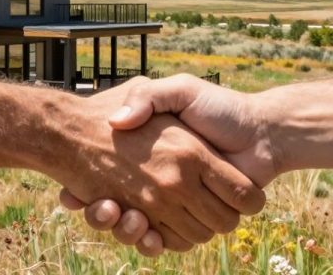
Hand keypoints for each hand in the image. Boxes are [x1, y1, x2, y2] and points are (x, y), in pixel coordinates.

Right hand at [60, 74, 277, 253]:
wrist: (261, 132)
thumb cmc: (221, 108)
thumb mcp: (180, 90)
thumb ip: (149, 96)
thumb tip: (117, 122)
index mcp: (151, 155)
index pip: (102, 176)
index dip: (83, 188)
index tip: (70, 191)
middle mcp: (159, 182)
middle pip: (114, 210)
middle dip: (102, 215)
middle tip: (97, 205)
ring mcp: (173, 203)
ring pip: (135, 230)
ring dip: (124, 229)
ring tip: (117, 214)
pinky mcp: (190, 220)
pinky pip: (163, 241)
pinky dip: (151, 243)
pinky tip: (145, 232)